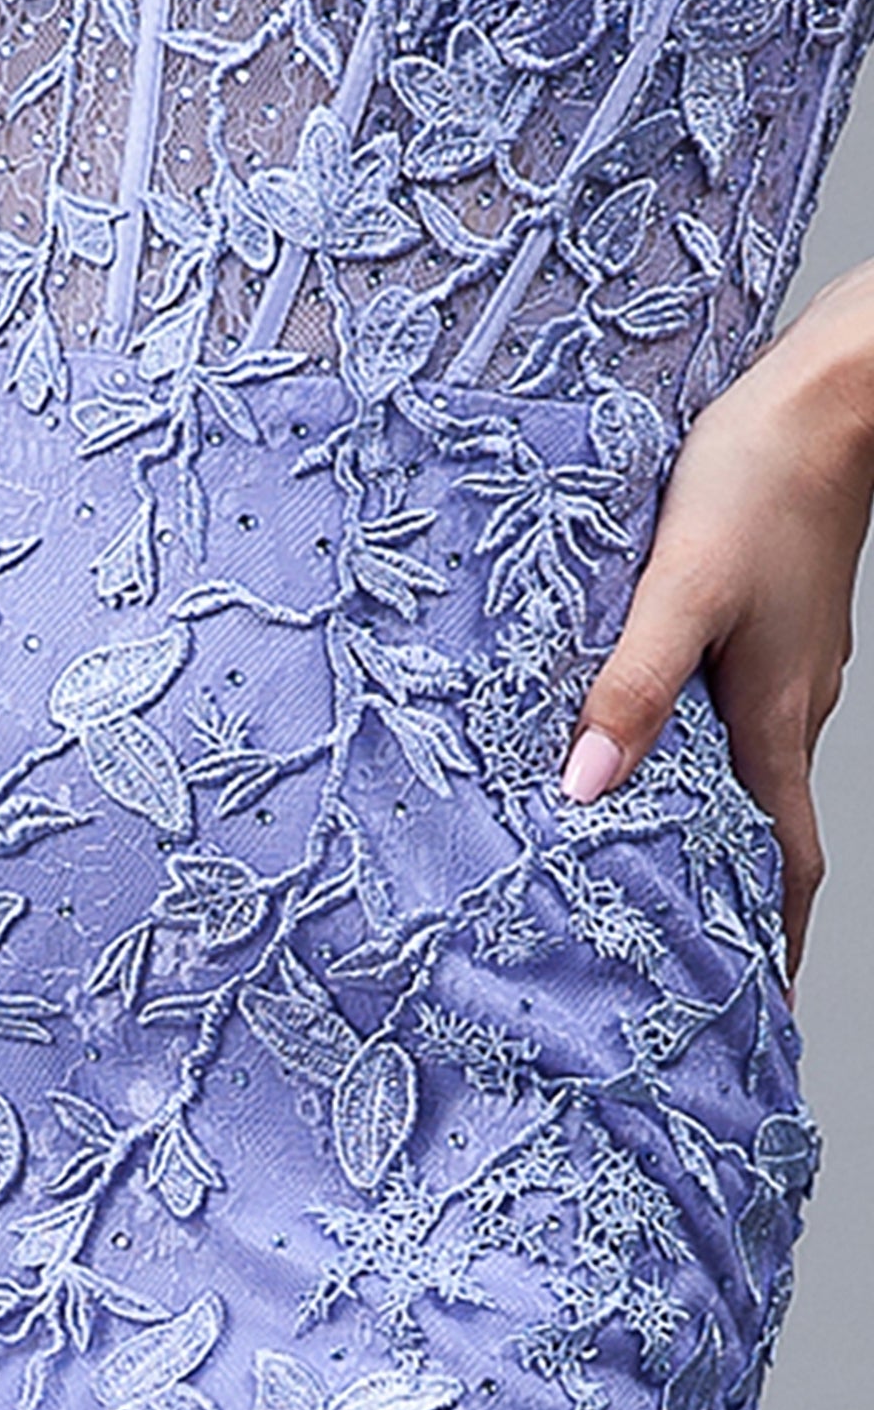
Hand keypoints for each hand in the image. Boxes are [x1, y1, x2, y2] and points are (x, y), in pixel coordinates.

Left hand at [559, 263, 873, 996]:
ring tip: (660, 849)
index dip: (776, 944)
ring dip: (718, 816)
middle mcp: (793, 701)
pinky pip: (746, 706)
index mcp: (775, 715)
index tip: (759, 1009)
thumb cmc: (759, 481)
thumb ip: (631, 688)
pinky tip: (661, 726)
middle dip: (738, 895)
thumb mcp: (680, 589)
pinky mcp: (777, 618)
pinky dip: (709, 743)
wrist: (828, 400)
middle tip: (690, 947)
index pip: (786, 863)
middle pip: (769, 824)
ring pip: (753, 762)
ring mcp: (792, 660)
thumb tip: (581, 787)